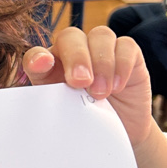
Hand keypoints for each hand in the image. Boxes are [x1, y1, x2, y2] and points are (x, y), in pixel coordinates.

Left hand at [23, 26, 151, 146]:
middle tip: (80, 82)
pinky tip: (117, 86)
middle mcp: (75, 51)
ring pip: (101, 35)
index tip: (40, 67)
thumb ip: (55, 104)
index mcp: (51, 67)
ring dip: (101, 63)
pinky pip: (126, 45)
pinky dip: (122, 64)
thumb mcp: (67, 115)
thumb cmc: (88, 122)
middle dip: (76, 58)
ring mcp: (102, 49)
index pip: (38, 54)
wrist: (122, 132)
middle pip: (71, 37)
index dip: (37, 58)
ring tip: (101, 93)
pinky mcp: (129, 54)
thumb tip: (47, 101)